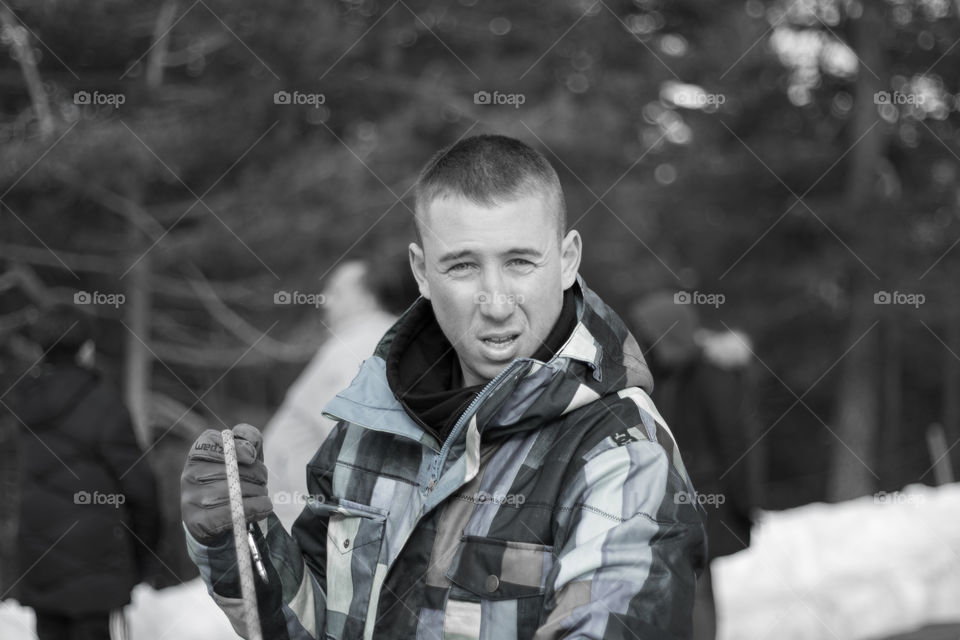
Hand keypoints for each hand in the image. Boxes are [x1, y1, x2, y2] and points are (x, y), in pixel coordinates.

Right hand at [180, 424, 271, 544]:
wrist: (219, 522)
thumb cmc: (235, 481)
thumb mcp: (244, 457)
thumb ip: (249, 440)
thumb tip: (250, 446)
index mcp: (198, 454)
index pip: (211, 441)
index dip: (236, 447)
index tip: (252, 457)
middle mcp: (190, 474)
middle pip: (229, 467)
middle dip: (256, 473)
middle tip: (263, 480)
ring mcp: (190, 499)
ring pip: (232, 491)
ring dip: (257, 492)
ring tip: (262, 494)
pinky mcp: (196, 521)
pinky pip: (232, 512)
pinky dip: (255, 509)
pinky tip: (263, 507)